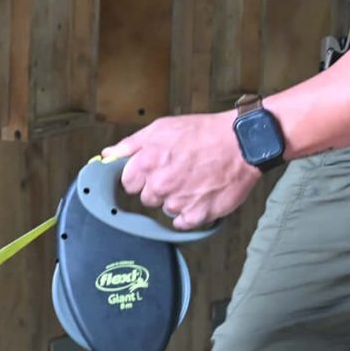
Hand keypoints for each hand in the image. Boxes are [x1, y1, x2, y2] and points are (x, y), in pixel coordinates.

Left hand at [102, 112, 259, 231]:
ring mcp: (179, 201)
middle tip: (179, 173)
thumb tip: (108, 155)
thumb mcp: (163, 128)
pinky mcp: (198, 215)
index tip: (152, 172)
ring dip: (177, 200)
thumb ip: (131, 144)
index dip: (140, 177)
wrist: (241, 143)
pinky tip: (201, 195)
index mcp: (148, 162)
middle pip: (147, 199)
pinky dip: (191, 213)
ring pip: (167, 210)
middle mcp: (161, 184)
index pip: (128, 184)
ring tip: (194, 181)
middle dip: (159, 188)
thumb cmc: (204, 133)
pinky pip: (183, 222)